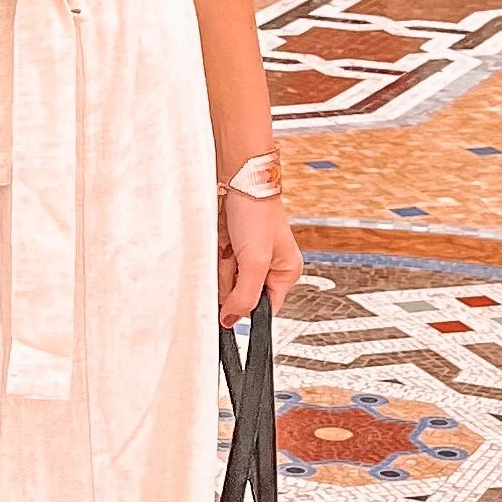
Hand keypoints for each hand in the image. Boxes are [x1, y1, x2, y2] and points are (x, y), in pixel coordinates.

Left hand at [220, 189, 299, 324]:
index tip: (227, 309)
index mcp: (285, 272)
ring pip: (226, 280)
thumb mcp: (255, 261)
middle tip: (234, 259)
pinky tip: (221, 241)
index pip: (265, 307)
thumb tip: (231, 321)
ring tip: (229, 245)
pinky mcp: (232, 247)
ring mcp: (249, 257)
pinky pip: (217, 264)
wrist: (240, 180)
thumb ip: (244, 295)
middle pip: (241, 294)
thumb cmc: (257, 213)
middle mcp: (269, 266)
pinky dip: (215, 255)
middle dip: (231, 279)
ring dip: (222, 265)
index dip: (245, 309)